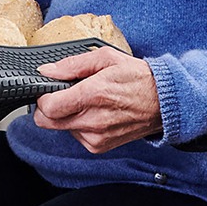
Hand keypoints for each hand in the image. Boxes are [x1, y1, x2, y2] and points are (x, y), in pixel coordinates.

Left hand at [32, 46, 161, 153]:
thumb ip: (72, 65)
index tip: (48, 90)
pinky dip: (79, 125)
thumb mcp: (106, 58)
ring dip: (66, 116)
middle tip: (62, 96)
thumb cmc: (138, 78)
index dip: (42, 97)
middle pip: (47, 122)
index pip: (47, 107)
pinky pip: (76, 136)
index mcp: (93, 95)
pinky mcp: (99, 147)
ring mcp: (96, 137)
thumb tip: (47, 70)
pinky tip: (96, 114)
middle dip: (48, 108)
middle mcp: (93, 120)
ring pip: (60, 129)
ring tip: (88, 103)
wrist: (164, 103)